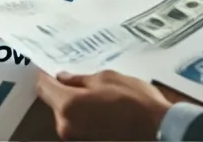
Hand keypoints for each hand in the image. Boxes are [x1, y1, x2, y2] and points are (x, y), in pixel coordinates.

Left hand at [36, 71, 169, 140]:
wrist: (159, 129)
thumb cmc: (135, 102)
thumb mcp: (106, 79)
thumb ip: (80, 79)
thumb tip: (64, 78)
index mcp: (67, 104)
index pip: (43, 86)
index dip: (46, 74)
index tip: (51, 67)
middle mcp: (66, 125)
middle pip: (53, 101)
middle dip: (63, 89)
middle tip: (81, 79)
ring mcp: (76, 137)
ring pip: (66, 113)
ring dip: (74, 103)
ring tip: (97, 93)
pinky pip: (77, 124)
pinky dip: (83, 115)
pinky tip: (101, 107)